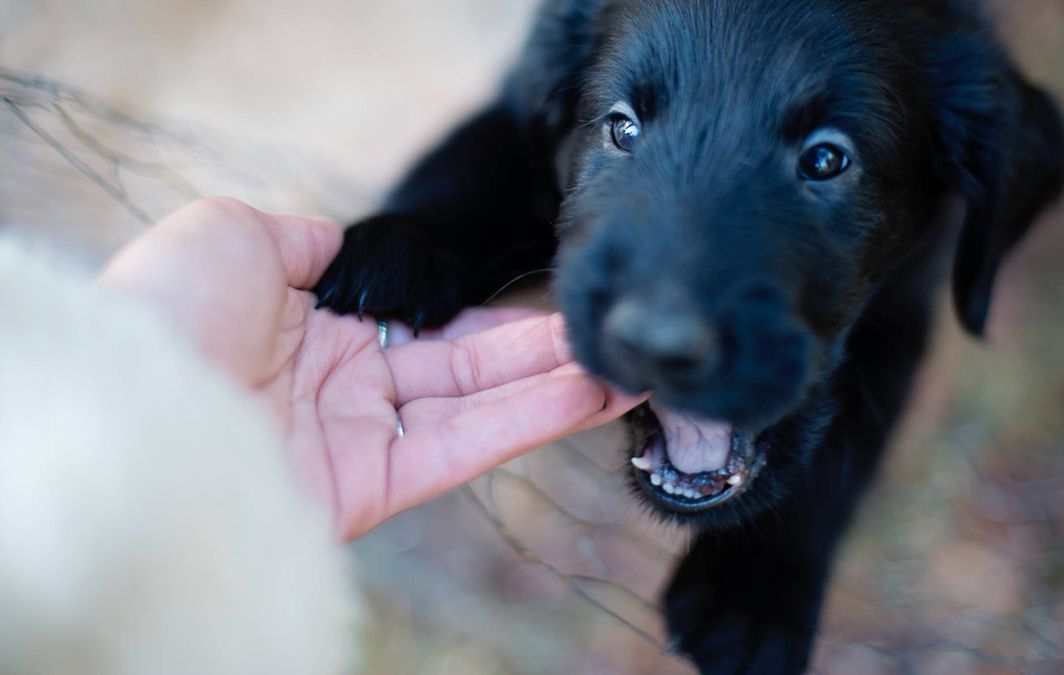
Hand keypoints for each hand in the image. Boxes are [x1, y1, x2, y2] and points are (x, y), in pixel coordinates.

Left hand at [101, 197, 643, 538]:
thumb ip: (308, 241)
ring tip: (629, 366)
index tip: (552, 292)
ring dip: (555, 386)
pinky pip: (463, 446)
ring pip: (476, 407)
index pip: (424, 317)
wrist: (124, 399)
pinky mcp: (369, 486)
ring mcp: (359, 438)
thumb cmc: (167, 309)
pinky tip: (587, 393)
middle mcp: (343, 385)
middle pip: (463, 364)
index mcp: (313, 327)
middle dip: (541, 348)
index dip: (489, 306)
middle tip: (615, 331)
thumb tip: (346, 248)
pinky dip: (528, 420)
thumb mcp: (233, 235)